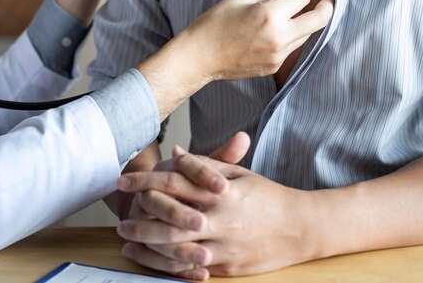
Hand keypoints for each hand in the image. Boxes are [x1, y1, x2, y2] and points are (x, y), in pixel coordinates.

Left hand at [116, 134, 319, 278]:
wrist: (302, 227)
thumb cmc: (269, 197)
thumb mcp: (240, 175)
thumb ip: (206, 165)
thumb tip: (177, 153)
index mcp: (221, 191)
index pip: (173, 182)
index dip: (144, 180)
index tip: (123, 181)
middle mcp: (219, 218)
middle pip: (167, 218)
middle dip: (138, 219)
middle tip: (120, 220)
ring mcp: (223, 245)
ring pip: (175, 247)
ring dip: (146, 246)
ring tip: (126, 241)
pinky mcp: (228, 267)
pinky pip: (191, 268)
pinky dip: (167, 265)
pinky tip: (151, 261)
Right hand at [181, 0, 333, 80]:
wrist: (200, 57)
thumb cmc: (214, 25)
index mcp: (270, 16)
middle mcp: (279, 38)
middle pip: (320, 20)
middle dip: (327, 4)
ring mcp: (278, 55)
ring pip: (308, 35)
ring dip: (306, 21)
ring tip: (294, 11)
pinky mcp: (274, 66)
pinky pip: (292, 48)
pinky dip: (290, 35)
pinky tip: (275, 30)